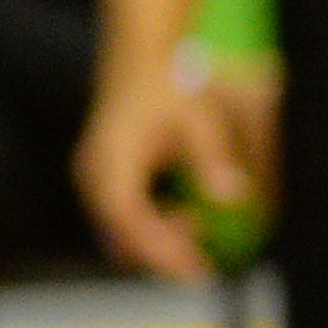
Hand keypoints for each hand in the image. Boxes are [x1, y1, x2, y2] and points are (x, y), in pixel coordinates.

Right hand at [74, 52, 282, 280]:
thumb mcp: (199, 120)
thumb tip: (234, 198)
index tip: (198, 270)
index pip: (129, 221)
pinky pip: (125, 220)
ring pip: (122, 235)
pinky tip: (185, 213)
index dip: (161, 252)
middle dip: (163, 253)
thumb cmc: (168, 84)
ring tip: (199, 224)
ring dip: (159, 241)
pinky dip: (153, 227)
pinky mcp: (102, 182)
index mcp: (111, 162)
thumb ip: (213, 159)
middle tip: (207, 250)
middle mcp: (93, 176)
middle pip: (122, 239)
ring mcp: (93, 181)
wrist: (140, 57)